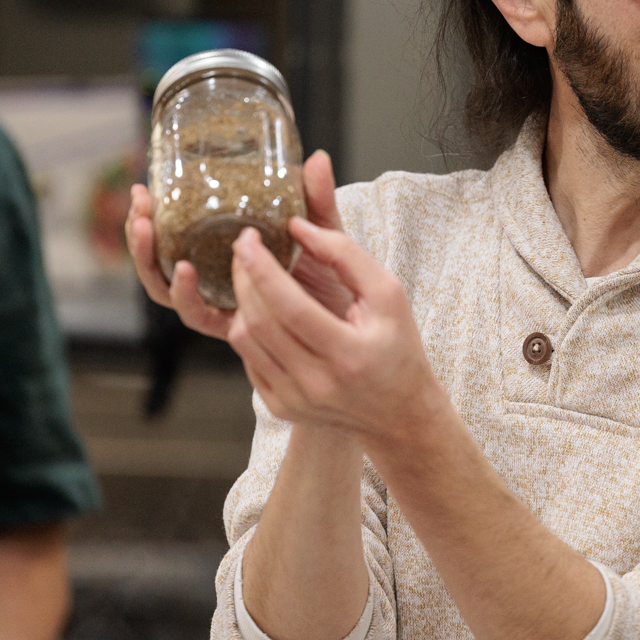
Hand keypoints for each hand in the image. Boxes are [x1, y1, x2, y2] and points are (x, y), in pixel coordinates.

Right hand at [125, 150, 352, 340]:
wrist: (360, 324)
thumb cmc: (337, 277)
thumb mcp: (323, 230)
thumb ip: (316, 199)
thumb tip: (318, 158)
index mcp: (228, 255)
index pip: (176, 236)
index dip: (152, 216)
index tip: (143, 189)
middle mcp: (219, 282)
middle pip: (162, 263)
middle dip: (141, 237)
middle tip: (139, 207)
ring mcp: (224, 305)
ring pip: (169, 289)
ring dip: (151, 260)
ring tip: (147, 229)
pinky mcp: (236, 327)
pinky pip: (200, 316)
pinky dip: (186, 295)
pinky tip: (185, 271)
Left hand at [227, 208, 444, 446]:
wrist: (399, 412)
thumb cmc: (397, 345)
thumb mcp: (389, 293)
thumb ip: (346, 255)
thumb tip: (298, 227)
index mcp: (348, 354)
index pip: (289, 307)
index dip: (262, 269)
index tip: (246, 239)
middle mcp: (317, 383)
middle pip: (260, 322)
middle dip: (243, 277)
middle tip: (243, 248)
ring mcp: (295, 400)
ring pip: (245, 341)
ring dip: (241, 301)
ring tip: (251, 276)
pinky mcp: (280, 408)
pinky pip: (248, 360)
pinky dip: (250, 329)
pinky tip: (264, 311)